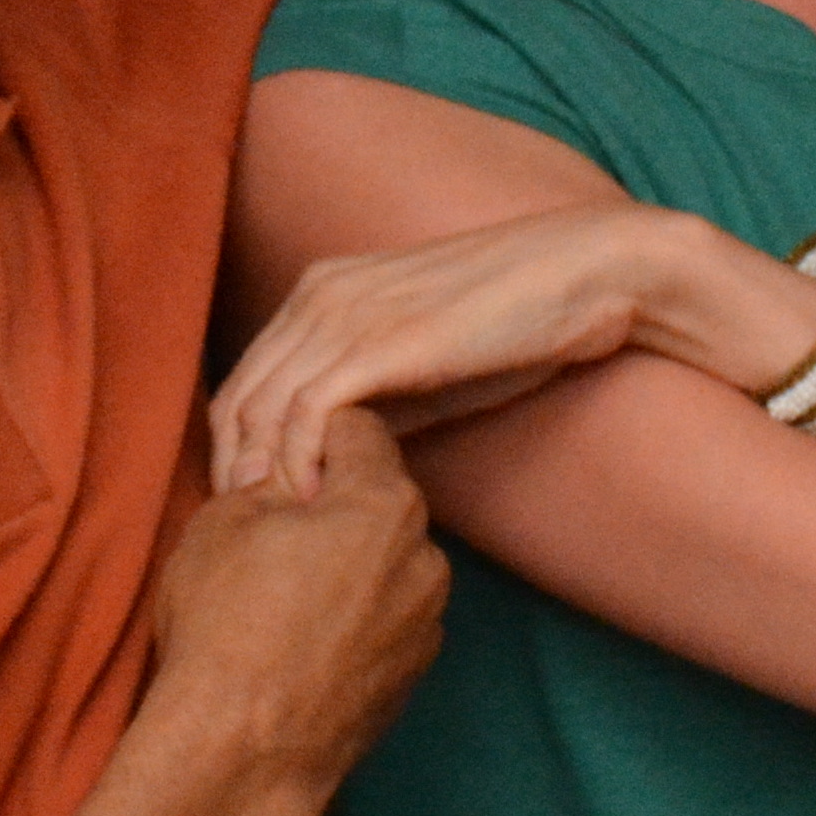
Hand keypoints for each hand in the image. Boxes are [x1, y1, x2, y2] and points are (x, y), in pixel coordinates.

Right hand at [139, 411, 446, 815]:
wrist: (240, 752)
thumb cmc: (225, 626)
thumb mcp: (222, 522)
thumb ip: (264, 481)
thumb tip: (279, 475)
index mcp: (385, 503)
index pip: (358, 430)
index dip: (309, 440)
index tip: (273, 470)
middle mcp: (425, 557)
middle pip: (380, 500)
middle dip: (333, 505)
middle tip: (270, 536)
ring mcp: (426, 623)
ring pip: (386, 563)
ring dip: (348, 564)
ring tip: (282, 600)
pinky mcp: (413, 676)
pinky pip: (386, 620)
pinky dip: (354, 619)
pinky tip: (302, 643)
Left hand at [211, 206, 815, 500]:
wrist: (583, 275)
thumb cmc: (516, 324)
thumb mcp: (428, 362)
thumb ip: (377, 398)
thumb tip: (340, 458)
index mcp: (322, 291)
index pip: (246, 381)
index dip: (236, 451)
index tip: (247, 514)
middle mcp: (318, 295)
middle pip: (238, 399)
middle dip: (232, 474)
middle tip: (241, 540)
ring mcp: (342, 314)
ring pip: (260, 410)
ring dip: (259, 480)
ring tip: (269, 537)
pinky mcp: (375, 342)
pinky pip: (305, 414)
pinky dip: (297, 466)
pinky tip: (309, 508)